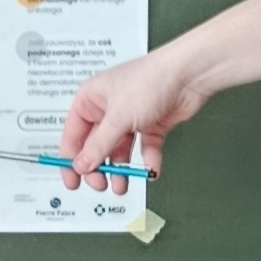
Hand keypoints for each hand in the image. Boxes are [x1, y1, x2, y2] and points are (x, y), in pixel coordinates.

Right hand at [57, 46, 214, 186]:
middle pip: (95, 146)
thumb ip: (99, 145)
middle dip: (97, 168)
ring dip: (121, 170)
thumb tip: (81, 165)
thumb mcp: (118, 117)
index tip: (72, 180)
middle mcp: (108, 109)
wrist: (189, 75)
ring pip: (120, 151)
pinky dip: (147, 162)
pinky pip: (144, 149)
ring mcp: (130, 118)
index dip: (71, 159)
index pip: (73, 135)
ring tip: (122, 185)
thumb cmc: (151, 80)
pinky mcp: (151, 125)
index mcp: (91, 99)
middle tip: (101, 184)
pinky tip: (150, 170)